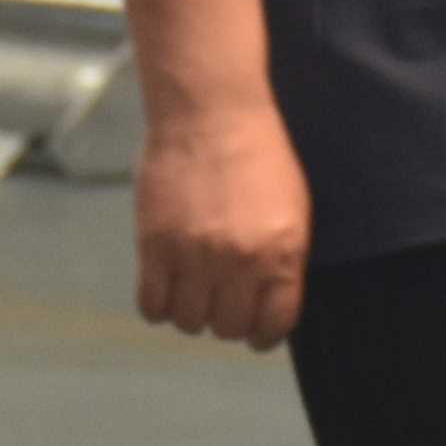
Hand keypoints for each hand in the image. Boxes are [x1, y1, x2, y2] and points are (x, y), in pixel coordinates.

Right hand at [134, 91, 310, 349]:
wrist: (211, 111)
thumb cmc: (258, 154)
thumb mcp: (293, 209)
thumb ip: (284, 261)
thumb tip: (268, 306)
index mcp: (282, 253)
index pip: (274, 325)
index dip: (263, 334)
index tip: (254, 330)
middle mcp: (240, 260)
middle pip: (227, 327)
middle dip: (225, 318)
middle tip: (218, 298)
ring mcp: (195, 254)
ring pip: (188, 321)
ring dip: (190, 311)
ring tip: (191, 287)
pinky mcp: (155, 245)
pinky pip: (152, 304)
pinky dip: (158, 305)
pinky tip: (165, 284)